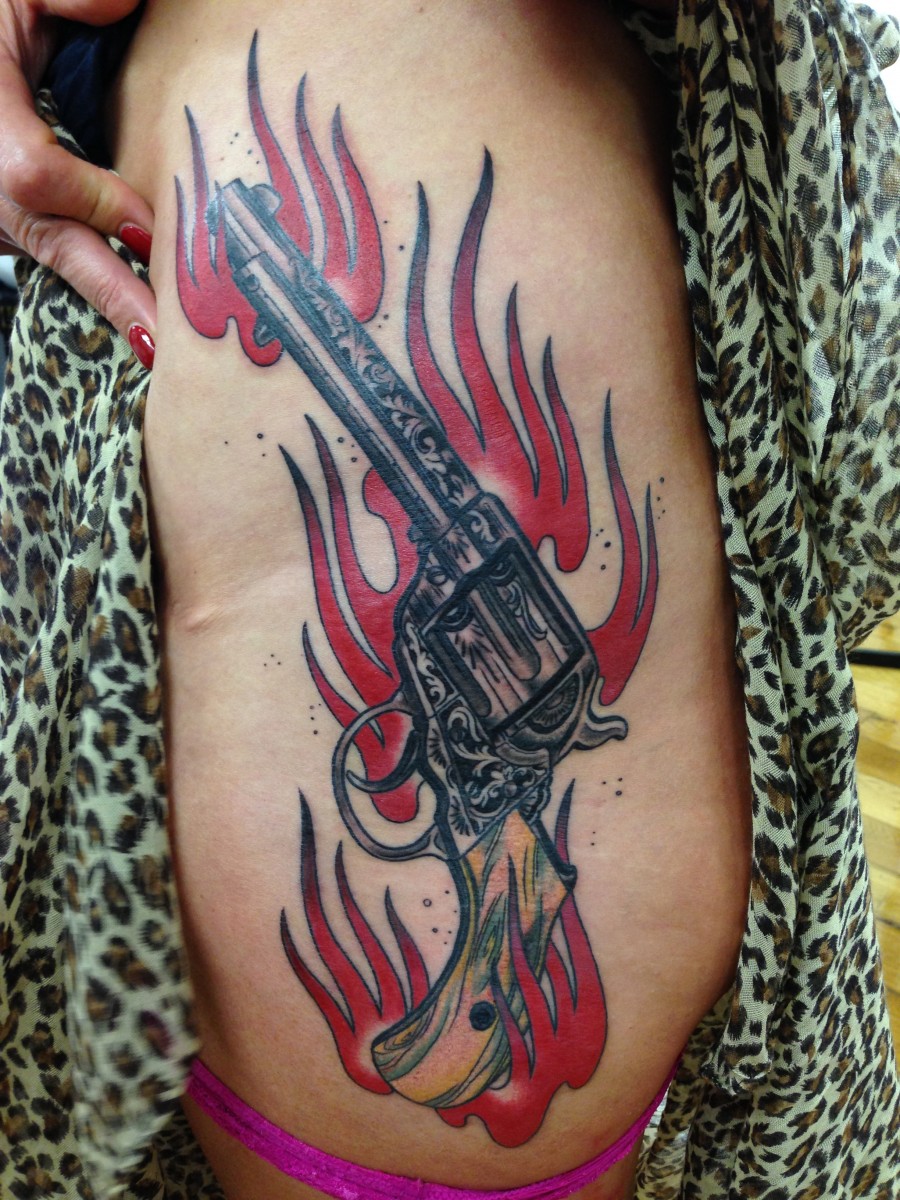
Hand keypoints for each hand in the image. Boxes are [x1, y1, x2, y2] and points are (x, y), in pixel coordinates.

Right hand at [0, 0, 155, 365]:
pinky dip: (103, 284)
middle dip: (110, 292)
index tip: (151, 226)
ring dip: (111, 300)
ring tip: (163, 346)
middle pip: (50, 243)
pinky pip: (58, 255)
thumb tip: (123, 1)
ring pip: (56, 259)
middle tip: (162, 342)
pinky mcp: (15, 221)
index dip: (94, 201)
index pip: (35, 176)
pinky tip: (147, 319)